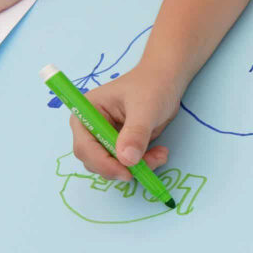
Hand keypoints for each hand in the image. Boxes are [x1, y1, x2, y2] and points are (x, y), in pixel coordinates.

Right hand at [69, 65, 180, 180]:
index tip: (127, 172)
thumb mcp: (145, 107)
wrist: (167, 80)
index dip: (103, 163)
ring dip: (137, 167)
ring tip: (160, 155)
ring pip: (113, 166)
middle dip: (122, 167)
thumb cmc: (152, 86)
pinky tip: (160, 153)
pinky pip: (127, 164)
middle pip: (95, 161)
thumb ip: (136, 133)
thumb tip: (127, 160)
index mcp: (87, 113)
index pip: (85, 146)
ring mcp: (105, 138)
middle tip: (150, 164)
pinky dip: (143, 164)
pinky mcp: (120, 145)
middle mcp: (91, 128)